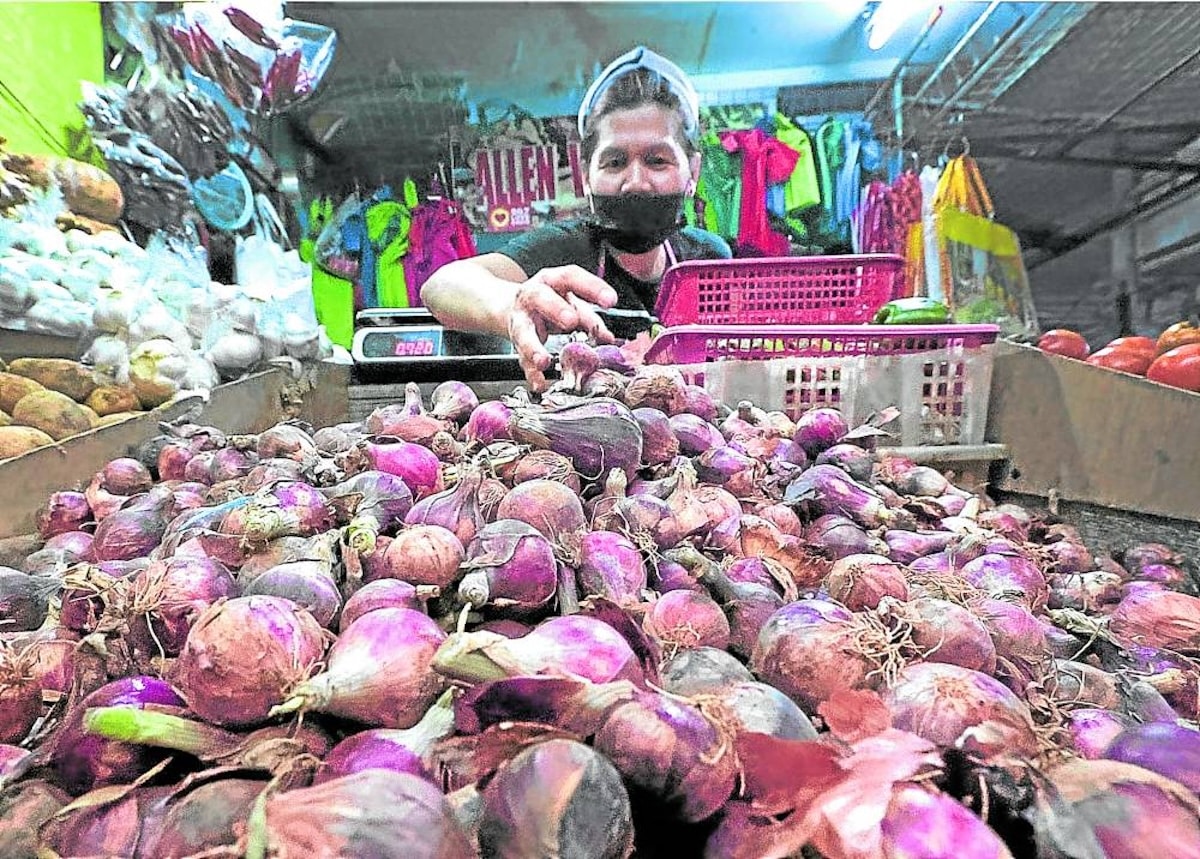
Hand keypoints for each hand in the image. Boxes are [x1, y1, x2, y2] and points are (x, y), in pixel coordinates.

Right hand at [507, 265, 618, 390]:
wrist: (509, 305)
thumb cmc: (547, 302)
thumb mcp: (569, 302)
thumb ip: (589, 318)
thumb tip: (608, 338)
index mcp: (551, 281)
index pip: (572, 278)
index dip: (592, 287)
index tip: (610, 300)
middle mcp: (532, 297)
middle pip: (542, 298)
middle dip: (556, 309)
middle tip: (571, 321)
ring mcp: (521, 319)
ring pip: (524, 331)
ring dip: (534, 347)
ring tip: (544, 361)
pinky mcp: (516, 341)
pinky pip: (522, 358)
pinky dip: (531, 372)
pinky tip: (539, 382)